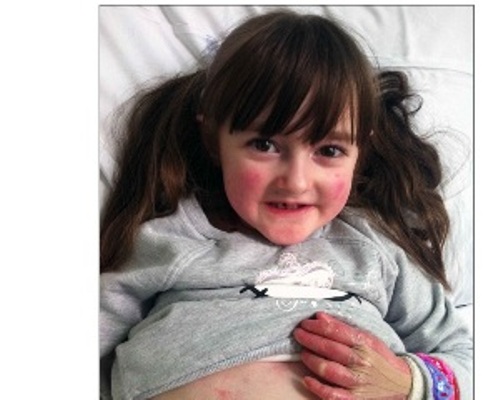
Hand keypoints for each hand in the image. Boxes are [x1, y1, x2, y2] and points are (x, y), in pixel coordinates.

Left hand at [293, 312, 410, 399]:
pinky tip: (307, 379)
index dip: (316, 326)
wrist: (402, 384)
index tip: (305, 323)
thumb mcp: (367, 337)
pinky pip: (333, 395)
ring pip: (329, 370)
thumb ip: (342, 327)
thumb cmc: (379, 357)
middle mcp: (361, 362)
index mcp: (364, 344)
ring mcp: (358, 382)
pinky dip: (318, 387)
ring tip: (303, 353)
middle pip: (330, 349)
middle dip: (310, 339)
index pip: (336, 332)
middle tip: (298, 334)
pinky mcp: (355, 399)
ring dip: (312, 360)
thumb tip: (319, 317)